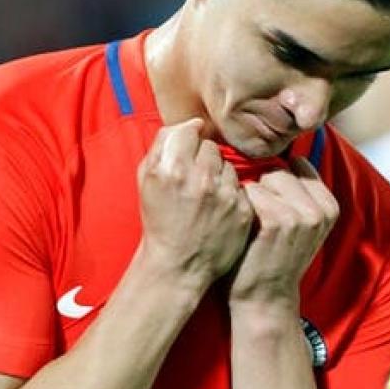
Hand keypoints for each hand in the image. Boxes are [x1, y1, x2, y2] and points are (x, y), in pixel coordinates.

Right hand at [137, 118, 253, 292]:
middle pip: (211, 148)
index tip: (185, 156)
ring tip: (206, 197)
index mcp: (173, 168)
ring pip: (229, 166)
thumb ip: (164, 144)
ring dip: (219, 176)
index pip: (190, 131)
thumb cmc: (159, 219)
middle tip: (194, 181)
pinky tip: (219, 209)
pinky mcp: (242, 211)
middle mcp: (201, 179)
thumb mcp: (147, 179)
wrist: (177, 264)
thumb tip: (193, 124)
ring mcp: (225, 196)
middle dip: (203, 159)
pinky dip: (231, 194)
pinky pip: (241, 186)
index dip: (187, 142)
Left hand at [229, 157, 338, 306]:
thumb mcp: (297, 223)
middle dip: (262, 189)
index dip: (275, 185)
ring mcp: (302, 215)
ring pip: (263, 178)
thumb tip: (286, 150)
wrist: (263, 298)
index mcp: (329, 205)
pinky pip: (250, 191)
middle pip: (278, 170)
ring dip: (250, 198)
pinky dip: (242, 206)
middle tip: (260, 222)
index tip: (271, 211)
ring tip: (254, 226)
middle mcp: (321, 209)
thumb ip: (297, 191)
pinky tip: (246, 229)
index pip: (297, 166)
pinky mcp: (279, 221)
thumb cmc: (271, 255)